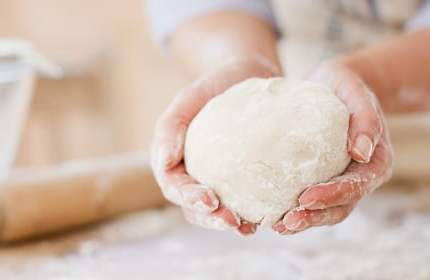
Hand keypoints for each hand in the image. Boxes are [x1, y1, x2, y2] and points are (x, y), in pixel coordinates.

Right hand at [151, 55, 280, 235]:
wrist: (246, 75)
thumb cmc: (214, 84)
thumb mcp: (189, 96)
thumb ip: (171, 125)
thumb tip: (164, 160)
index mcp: (171, 157)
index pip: (173, 185)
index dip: (189, 197)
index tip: (210, 200)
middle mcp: (190, 173)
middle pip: (192, 206)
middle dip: (211, 219)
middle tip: (234, 222)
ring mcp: (213, 179)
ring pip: (213, 212)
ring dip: (228, 224)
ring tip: (250, 228)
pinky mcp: (237, 181)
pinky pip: (238, 203)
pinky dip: (248, 213)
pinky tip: (266, 217)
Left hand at [273, 60, 393, 233]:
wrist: (338, 84)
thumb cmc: (348, 85)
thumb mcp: (356, 91)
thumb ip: (365, 118)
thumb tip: (361, 152)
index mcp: (377, 161)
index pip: (357, 185)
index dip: (333, 195)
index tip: (306, 198)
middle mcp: (362, 177)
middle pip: (341, 206)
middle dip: (314, 217)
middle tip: (286, 222)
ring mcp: (343, 180)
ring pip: (327, 210)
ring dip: (304, 220)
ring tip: (278, 226)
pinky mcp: (325, 179)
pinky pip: (313, 200)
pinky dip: (297, 209)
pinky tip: (273, 214)